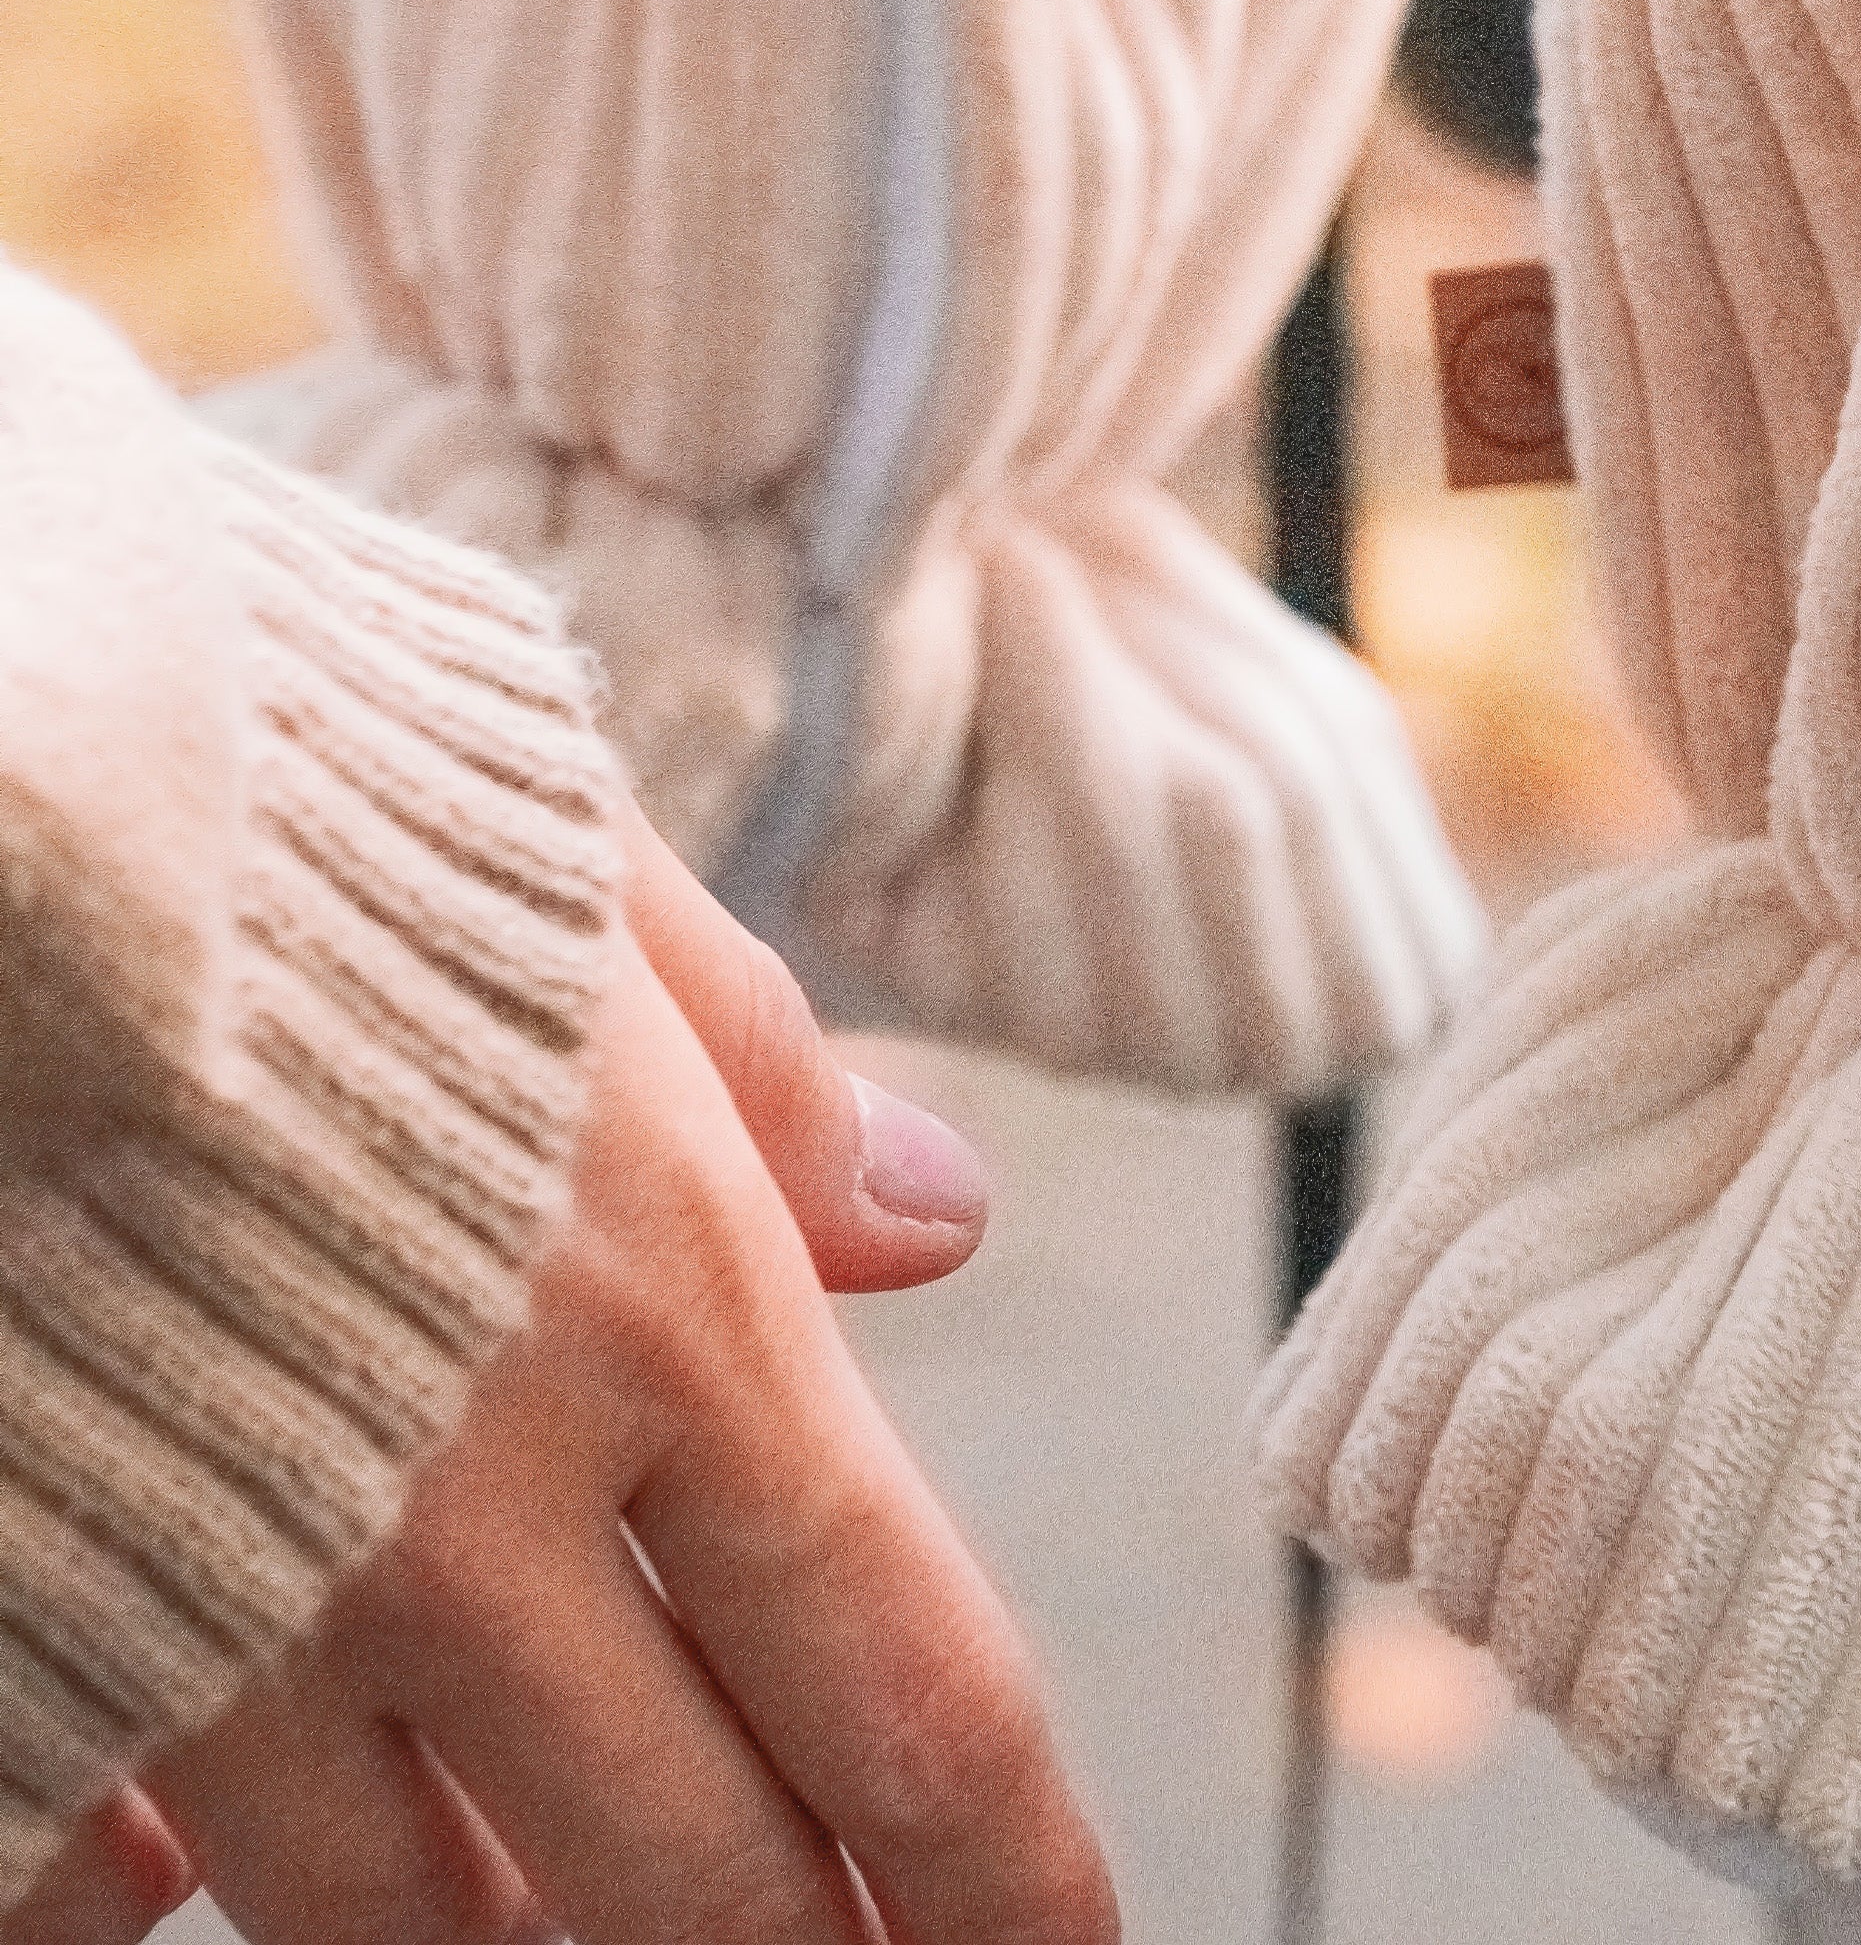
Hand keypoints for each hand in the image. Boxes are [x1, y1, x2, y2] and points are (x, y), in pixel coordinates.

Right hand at [8, 821, 1113, 1944]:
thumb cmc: (285, 787)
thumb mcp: (588, 890)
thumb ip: (765, 1086)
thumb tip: (936, 1220)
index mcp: (661, 1316)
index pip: (907, 1693)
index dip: (1006, 1875)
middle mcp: (461, 1518)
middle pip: (691, 1873)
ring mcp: (214, 1614)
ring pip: (409, 1923)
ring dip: (525, 1944)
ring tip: (589, 1932)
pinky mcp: (15, 1631)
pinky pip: (101, 1879)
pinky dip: (169, 1890)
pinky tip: (195, 1873)